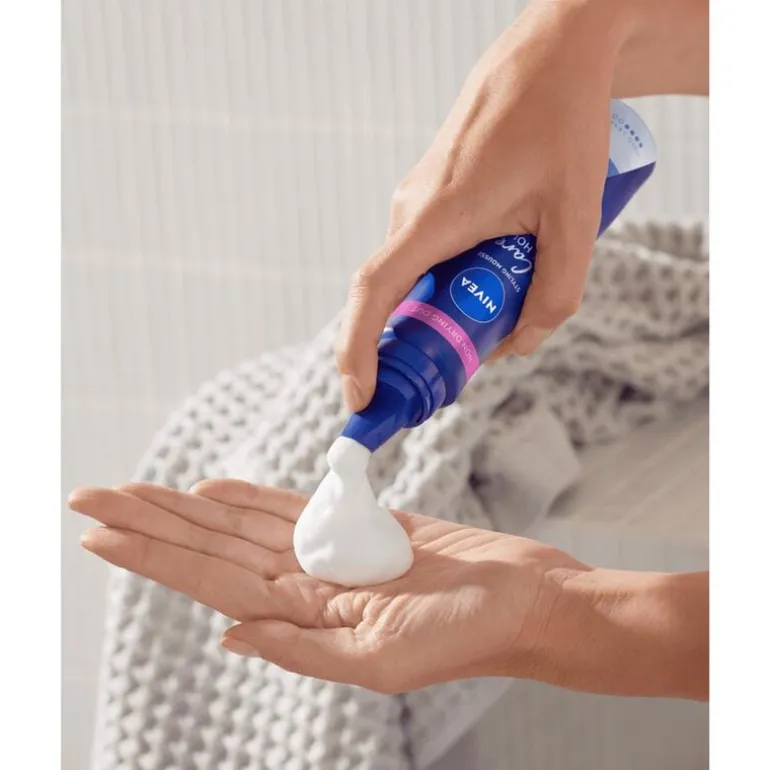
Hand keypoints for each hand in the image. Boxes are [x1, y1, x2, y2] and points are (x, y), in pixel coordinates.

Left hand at [69, 479, 586, 692]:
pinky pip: (293, 508)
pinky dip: (251, 497)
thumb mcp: (381, 662)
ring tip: (136, 490)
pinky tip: (214, 489)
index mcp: (306, 619)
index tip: (102, 532)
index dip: (157, 554)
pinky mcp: (358, 524)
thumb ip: (302, 650)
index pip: (211, 582)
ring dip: (189, 507)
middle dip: (152, 523)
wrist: (521, 598)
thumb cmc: (467, 636)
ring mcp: (329, 553)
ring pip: (242, 524)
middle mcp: (306, 585)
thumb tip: (228, 634)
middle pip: (213, 548)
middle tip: (92, 496)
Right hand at [334, 0, 708, 411]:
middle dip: (418, 345)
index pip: (373, 293)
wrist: (554, 54)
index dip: (357, 351)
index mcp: (436, 215)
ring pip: (414, 276)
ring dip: (443, 307)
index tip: (360, 398)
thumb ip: (555, 294)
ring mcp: (415, 200)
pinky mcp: (428, 194)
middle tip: (460, 371)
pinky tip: (497, 272)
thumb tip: (517, 345)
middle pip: (394, 298)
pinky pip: (426, 252)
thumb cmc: (564, 123)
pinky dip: (448, 280)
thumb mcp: (576, 219)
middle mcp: (410, 209)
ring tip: (499, 310)